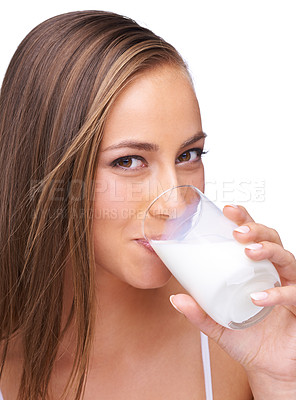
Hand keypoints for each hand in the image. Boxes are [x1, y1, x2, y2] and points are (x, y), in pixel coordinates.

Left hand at [169, 205, 295, 396]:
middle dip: (256, 229)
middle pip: (272, 239)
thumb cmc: (247, 338)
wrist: (268, 366)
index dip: (244, 219)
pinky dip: (277, 293)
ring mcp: (289, 286)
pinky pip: (294, 294)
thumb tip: (176, 298)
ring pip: (287, 258)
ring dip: (268, 250)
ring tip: (249, 252)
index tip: (227, 210)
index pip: (252, 237)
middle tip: (237, 231)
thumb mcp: (218, 323)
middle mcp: (274, 273)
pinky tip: (259, 296)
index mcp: (255, 269)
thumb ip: (199, 312)